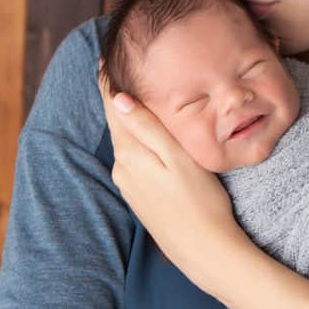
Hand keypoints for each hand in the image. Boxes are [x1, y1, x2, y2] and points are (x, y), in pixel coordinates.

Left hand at [97, 64, 249, 292]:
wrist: (204, 252)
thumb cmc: (200, 202)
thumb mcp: (178, 159)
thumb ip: (149, 128)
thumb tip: (120, 98)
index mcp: (129, 154)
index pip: (114, 108)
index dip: (109, 81)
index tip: (104, 56)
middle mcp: (122, 168)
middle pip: (118, 122)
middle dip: (117, 95)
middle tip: (115, 64)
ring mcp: (130, 184)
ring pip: (126, 140)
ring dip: (127, 116)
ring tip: (130, 89)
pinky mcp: (140, 195)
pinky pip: (134, 156)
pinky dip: (136, 137)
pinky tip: (145, 131)